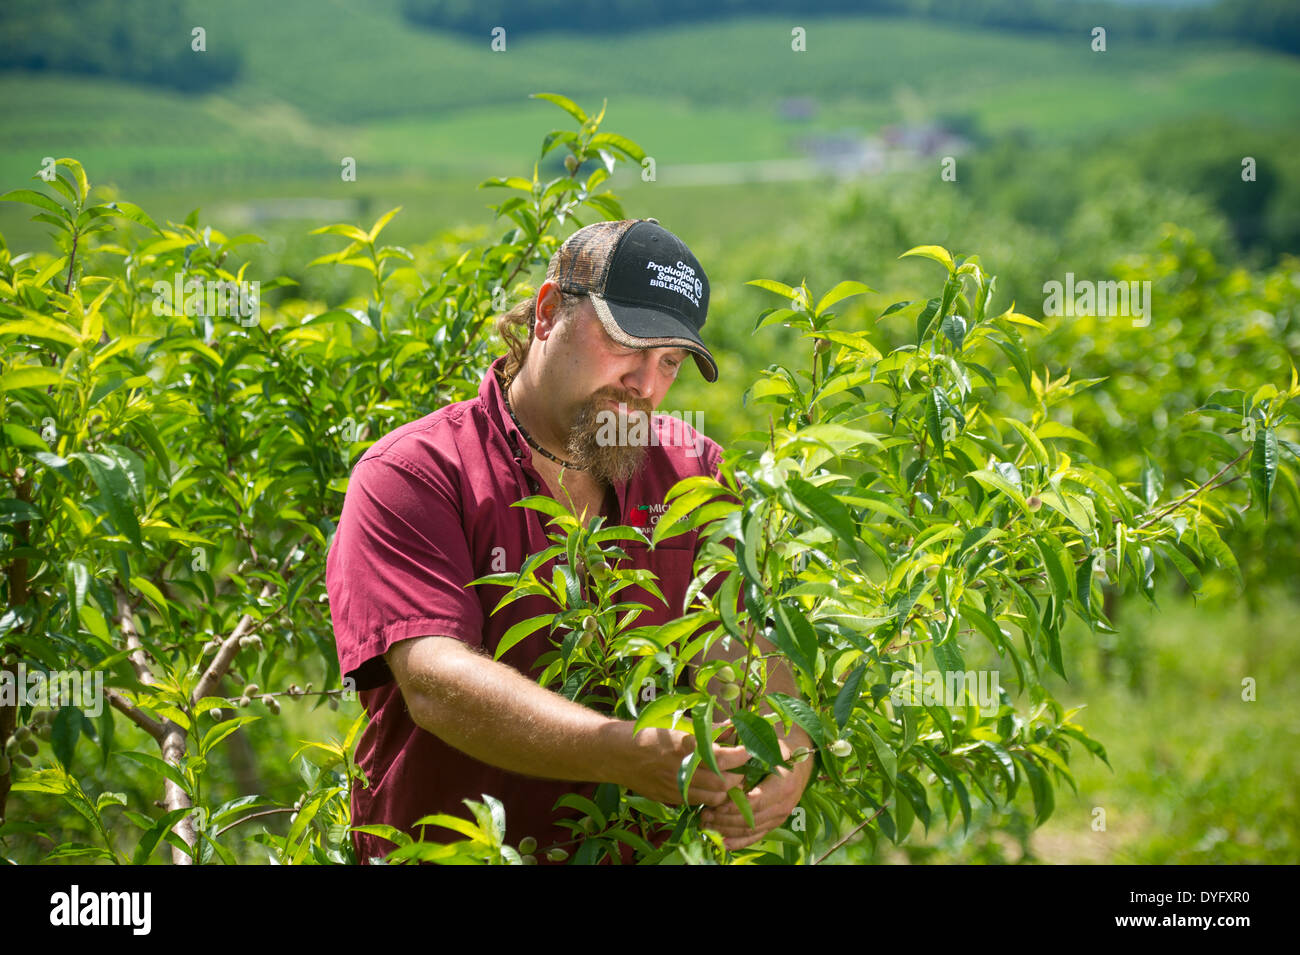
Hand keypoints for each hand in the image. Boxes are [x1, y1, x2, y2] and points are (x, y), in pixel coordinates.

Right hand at [621, 726, 750, 807]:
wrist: (615, 752)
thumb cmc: (647, 732)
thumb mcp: (678, 724)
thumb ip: (707, 729)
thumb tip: (731, 728)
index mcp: (686, 746)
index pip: (726, 757)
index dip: (743, 755)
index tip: (749, 749)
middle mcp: (683, 770)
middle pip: (725, 783)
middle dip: (738, 776)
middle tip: (741, 767)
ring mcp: (676, 787)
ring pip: (714, 798)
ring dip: (725, 790)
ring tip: (726, 778)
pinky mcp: (670, 798)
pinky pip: (698, 802)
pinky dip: (708, 796)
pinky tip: (706, 785)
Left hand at [700, 727, 813, 850]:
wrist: (800, 757)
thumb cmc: (779, 746)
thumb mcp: (767, 739)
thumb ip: (746, 740)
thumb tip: (724, 730)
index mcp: (784, 782)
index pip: (756, 801)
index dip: (734, 805)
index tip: (715, 804)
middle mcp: (785, 803)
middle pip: (751, 819)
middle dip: (725, 819)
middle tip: (704, 815)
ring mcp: (781, 815)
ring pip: (751, 830)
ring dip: (727, 830)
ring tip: (706, 824)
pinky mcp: (775, 822)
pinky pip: (757, 836)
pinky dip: (738, 841)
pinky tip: (722, 841)